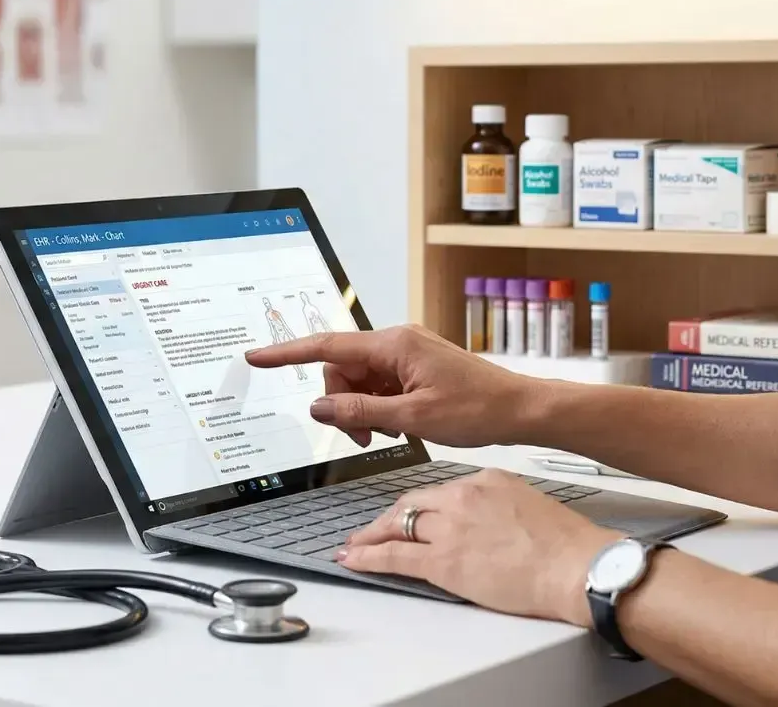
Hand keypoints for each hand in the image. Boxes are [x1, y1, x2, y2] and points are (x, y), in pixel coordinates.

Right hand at [244, 325, 544, 448]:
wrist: (519, 409)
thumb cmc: (478, 409)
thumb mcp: (413, 418)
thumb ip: (361, 411)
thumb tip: (321, 406)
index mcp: (394, 345)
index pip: (327, 347)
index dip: (288, 353)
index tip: (258, 358)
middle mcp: (397, 342)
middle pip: (342, 369)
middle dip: (342, 402)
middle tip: (363, 436)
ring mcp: (407, 353)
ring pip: (360, 380)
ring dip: (362, 408)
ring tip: (388, 432)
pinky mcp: (415, 367)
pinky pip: (380, 384)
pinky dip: (379, 407)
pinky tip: (398, 424)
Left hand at [339, 469, 618, 626]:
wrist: (578, 566)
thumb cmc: (567, 545)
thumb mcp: (528, 504)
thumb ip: (498, 506)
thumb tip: (485, 522)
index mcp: (485, 481)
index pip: (439, 491)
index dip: (419, 506)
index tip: (411, 514)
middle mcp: (462, 497)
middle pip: (412, 503)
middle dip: (389, 518)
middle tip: (373, 529)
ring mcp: (450, 528)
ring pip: (398, 525)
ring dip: (371, 536)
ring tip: (355, 544)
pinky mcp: (444, 560)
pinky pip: (394, 555)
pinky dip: (368, 556)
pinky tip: (353, 558)